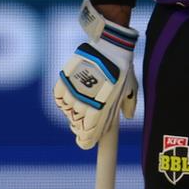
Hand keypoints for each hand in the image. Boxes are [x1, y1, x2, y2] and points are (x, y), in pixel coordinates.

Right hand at [54, 0, 138, 148]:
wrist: (109, 45)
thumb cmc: (122, 68)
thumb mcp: (130, 89)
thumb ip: (127, 105)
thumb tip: (126, 116)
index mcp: (102, 108)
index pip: (89, 133)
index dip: (86, 140)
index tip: (86, 143)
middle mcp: (85, 102)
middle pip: (76, 124)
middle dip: (79, 127)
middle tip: (83, 125)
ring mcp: (73, 91)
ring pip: (67, 110)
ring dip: (72, 112)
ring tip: (79, 106)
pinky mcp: (64, 79)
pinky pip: (58, 97)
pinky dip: (62, 100)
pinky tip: (69, 97)